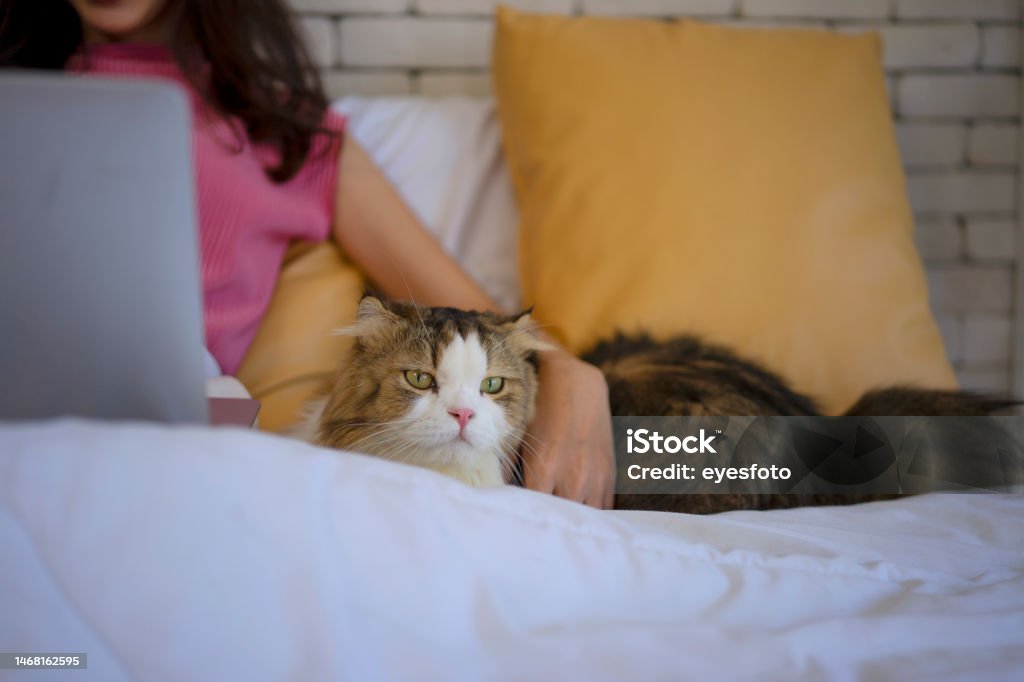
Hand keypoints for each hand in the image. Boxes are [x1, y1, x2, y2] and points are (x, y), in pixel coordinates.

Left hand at [520, 348, 615, 508]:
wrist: (581, 384)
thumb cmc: (542, 406)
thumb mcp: (520, 432)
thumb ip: (508, 464)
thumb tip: (497, 491)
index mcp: (546, 467)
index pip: (532, 509)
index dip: (523, 515)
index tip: (516, 517)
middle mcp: (573, 477)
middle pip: (559, 518)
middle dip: (547, 520)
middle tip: (535, 522)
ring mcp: (595, 478)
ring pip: (585, 518)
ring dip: (571, 519)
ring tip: (558, 519)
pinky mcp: (610, 475)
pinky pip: (603, 508)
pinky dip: (590, 513)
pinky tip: (578, 511)